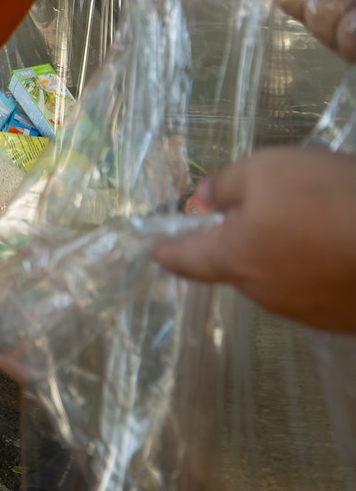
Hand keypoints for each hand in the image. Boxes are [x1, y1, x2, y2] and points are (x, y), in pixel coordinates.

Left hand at [152, 147, 355, 332]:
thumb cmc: (328, 198)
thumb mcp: (267, 170)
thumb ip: (225, 185)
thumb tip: (200, 200)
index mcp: (235, 258)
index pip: (186, 259)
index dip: (168, 250)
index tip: (154, 250)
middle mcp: (264, 293)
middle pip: (237, 266)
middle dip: (242, 242)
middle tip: (267, 211)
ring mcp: (308, 312)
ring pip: (279, 278)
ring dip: (285, 255)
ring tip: (315, 223)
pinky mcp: (343, 320)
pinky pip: (316, 290)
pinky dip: (318, 270)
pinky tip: (341, 248)